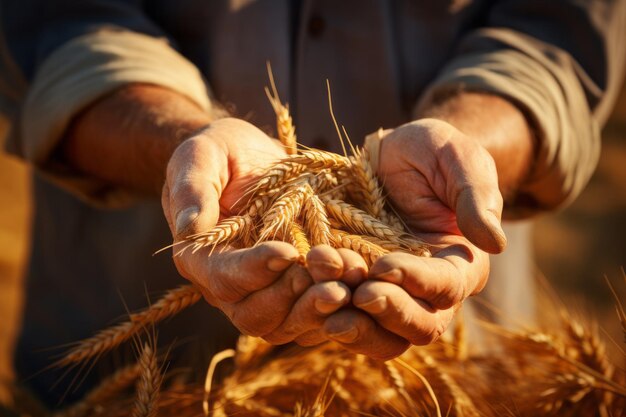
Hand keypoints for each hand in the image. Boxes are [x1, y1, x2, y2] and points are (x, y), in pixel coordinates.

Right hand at [161, 118, 358, 342]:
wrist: (250, 158)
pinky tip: (359, 285)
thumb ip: (192, 188)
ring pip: (286, 325)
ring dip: (319, 309)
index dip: (254, 270)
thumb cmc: (220, 152)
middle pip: (255, 315)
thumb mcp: (200, 156)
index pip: (223, 278)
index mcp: (200, 257)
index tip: (287, 252)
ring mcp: (262, 291)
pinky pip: (311, 316)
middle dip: (293, 299)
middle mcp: (228, 285)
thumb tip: (189, 226)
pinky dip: (336, 309)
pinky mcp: (292, 289)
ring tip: (349, 284)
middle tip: (328, 276)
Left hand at [321, 118, 505, 359]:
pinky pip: (349, 317)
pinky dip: (329, 312)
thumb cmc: (430, 152)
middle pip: (420, 326)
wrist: (391, 156)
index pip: (447, 287)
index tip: (384, 266)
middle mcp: (430, 288)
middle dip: (387, 314)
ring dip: (355, 324)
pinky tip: (308, 295)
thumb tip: (494, 243)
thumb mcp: (456, 157)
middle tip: (354, 295)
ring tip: (324, 300)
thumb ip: (475, 195)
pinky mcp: (359, 289)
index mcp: (462, 261)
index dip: (416, 282)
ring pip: (383, 335)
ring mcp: (393, 293)